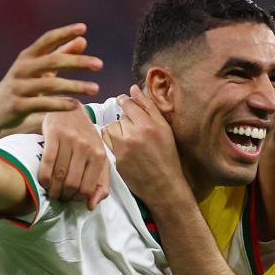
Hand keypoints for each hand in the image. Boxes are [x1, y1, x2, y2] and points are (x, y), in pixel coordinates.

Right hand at [0, 23, 102, 129]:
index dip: (64, 32)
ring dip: (75, 86)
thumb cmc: (23, 85)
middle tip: (99, 64)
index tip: (83, 28)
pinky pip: (42, 104)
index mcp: (28, 56)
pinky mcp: (18, 105)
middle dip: (77, 62)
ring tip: (95, 88)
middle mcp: (23, 68)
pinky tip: (76, 104)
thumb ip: (61, 54)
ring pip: (50, 84)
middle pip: (53, 61)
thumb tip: (83, 40)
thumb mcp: (40, 69)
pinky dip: (60, 104)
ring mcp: (20, 86)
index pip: (47, 39)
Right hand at [39, 107, 109, 208]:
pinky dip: (44, 177)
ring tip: (51, 192)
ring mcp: (70, 140)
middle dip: (63, 196)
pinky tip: (43, 182)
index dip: (77, 199)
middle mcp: (86, 147)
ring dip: (52, 190)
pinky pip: (47, 162)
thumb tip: (91, 205)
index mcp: (100, 155)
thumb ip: (100, 182)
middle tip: (59, 196)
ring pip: (59, 175)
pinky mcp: (54, 134)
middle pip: (72, 184)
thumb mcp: (98, 157)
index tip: (71, 198)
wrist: (71, 110)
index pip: (87, 188)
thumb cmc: (86, 137)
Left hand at [102, 85, 186, 204]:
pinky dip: (112, 142)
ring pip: (110, 127)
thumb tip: (133, 88)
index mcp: (148, 125)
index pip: (128, 103)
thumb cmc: (168, 156)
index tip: (125, 103)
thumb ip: (149, 107)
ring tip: (128, 138)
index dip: (125, 101)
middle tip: (135, 129)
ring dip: (116, 129)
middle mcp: (133, 135)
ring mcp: (122, 149)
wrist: (164, 185)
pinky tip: (123, 147)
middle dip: (125, 119)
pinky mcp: (115, 160)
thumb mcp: (165, 129)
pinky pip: (107, 142)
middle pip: (120, 116)